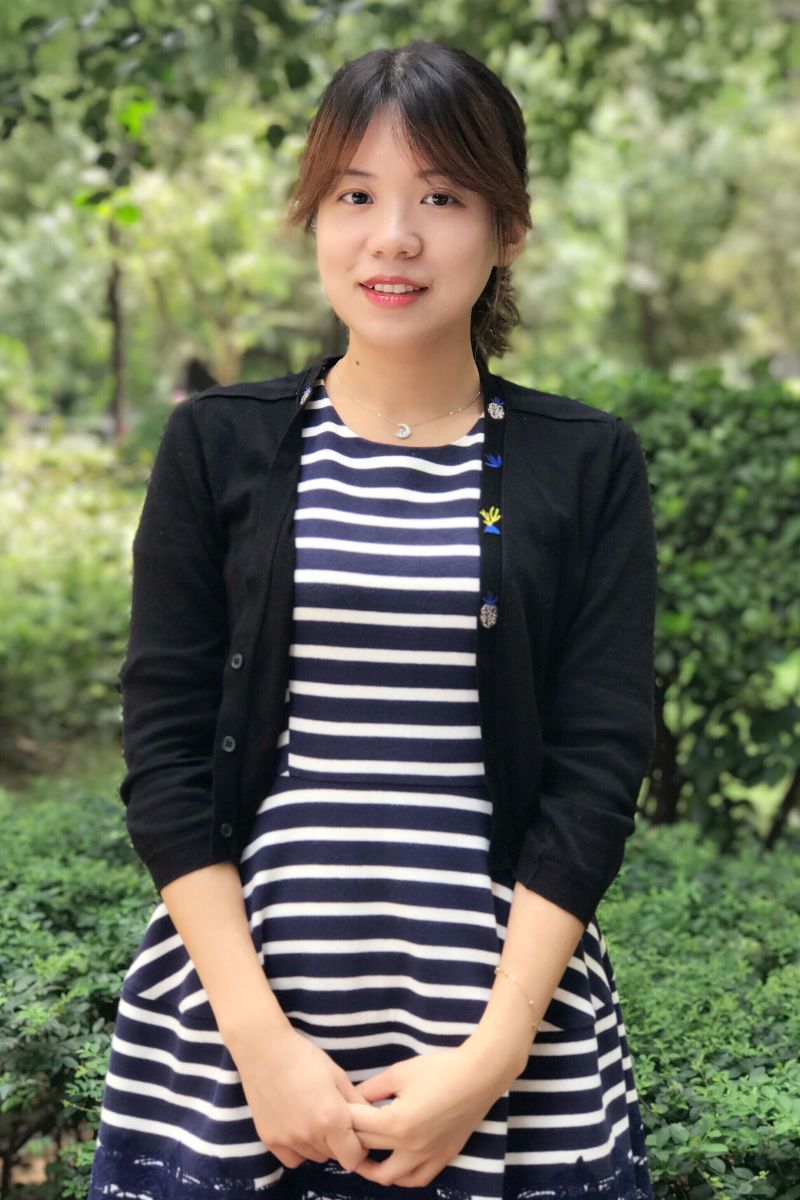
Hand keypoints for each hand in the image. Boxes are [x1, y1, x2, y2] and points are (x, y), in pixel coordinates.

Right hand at [228, 1023, 369, 1172]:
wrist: (265, 1050)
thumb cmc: (305, 1058)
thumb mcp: (338, 1076)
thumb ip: (357, 1104)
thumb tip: (372, 1122)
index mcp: (332, 1119)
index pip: (354, 1158)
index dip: (360, 1147)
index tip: (356, 1131)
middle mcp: (310, 1135)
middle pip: (335, 1156)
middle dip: (340, 1143)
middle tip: (334, 1118)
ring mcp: (288, 1140)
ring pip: (315, 1157)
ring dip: (320, 1145)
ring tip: (314, 1117)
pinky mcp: (270, 1141)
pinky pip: (293, 1159)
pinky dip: (299, 1149)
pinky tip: (298, 1127)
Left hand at [346, 1044, 508, 1188]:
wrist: (478, 1076)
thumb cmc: (439, 1069)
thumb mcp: (400, 1072)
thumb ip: (372, 1088)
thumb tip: (353, 1097)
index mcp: (396, 1123)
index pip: (358, 1126)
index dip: (343, 1116)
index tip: (335, 1108)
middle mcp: (409, 1147)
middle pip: (368, 1148)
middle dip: (352, 1137)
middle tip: (344, 1127)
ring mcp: (427, 1156)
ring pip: (389, 1177)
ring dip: (372, 1168)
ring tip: (362, 1153)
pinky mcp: (442, 1158)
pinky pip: (416, 1179)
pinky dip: (401, 1177)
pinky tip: (394, 1164)